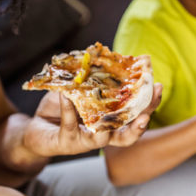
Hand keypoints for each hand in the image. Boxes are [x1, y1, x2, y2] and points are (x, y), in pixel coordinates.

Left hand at [24, 83, 161, 155]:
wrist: (37, 128)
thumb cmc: (61, 106)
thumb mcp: (78, 88)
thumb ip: (90, 76)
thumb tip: (99, 53)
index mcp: (110, 119)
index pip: (136, 114)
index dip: (149, 103)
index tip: (158, 87)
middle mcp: (103, 133)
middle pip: (128, 134)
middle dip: (141, 122)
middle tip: (148, 112)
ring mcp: (85, 141)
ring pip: (104, 140)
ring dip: (110, 127)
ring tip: (116, 113)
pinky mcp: (67, 142)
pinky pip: (70, 126)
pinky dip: (68, 111)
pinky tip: (66, 96)